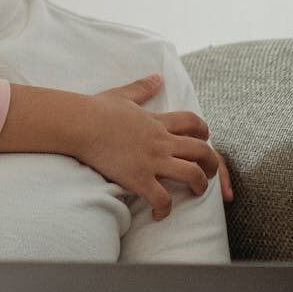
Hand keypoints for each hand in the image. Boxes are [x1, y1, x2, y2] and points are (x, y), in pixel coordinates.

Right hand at [83, 74, 231, 217]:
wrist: (80, 124)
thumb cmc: (96, 109)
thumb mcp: (123, 94)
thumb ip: (142, 87)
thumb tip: (157, 76)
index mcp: (157, 122)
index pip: (193, 122)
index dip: (204, 131)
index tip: (204, 139)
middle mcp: (161, 141)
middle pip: (202, 150)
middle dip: (212, 163)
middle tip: (209, 172)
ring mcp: (152, 161)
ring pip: (192, 174)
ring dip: (199, 186)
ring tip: (196, 193)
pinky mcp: (138, 178)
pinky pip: (161, 198)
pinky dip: (165, 210)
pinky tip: (159, 215)